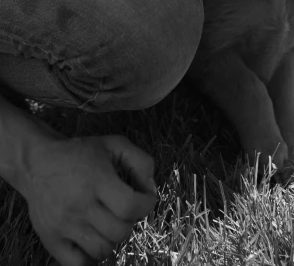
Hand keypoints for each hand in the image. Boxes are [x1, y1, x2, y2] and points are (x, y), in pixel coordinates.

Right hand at [23, 134, 156, 265]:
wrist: (37, 163)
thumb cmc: (80, 153)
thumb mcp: (114, 144)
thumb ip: (140, 161)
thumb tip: (151, 188)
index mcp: (96, 179)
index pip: (129, 206)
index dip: (146, 205)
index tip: (145, 199)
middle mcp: (80, 204)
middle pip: (119, 231)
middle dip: (129, 221)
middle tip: (123, 209)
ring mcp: (64, 225)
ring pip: (102, 249)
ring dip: (112, 238)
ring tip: (107, 222)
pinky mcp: (50, 239)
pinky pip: (78, 264)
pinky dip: (91, 257)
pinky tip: (92, 239)